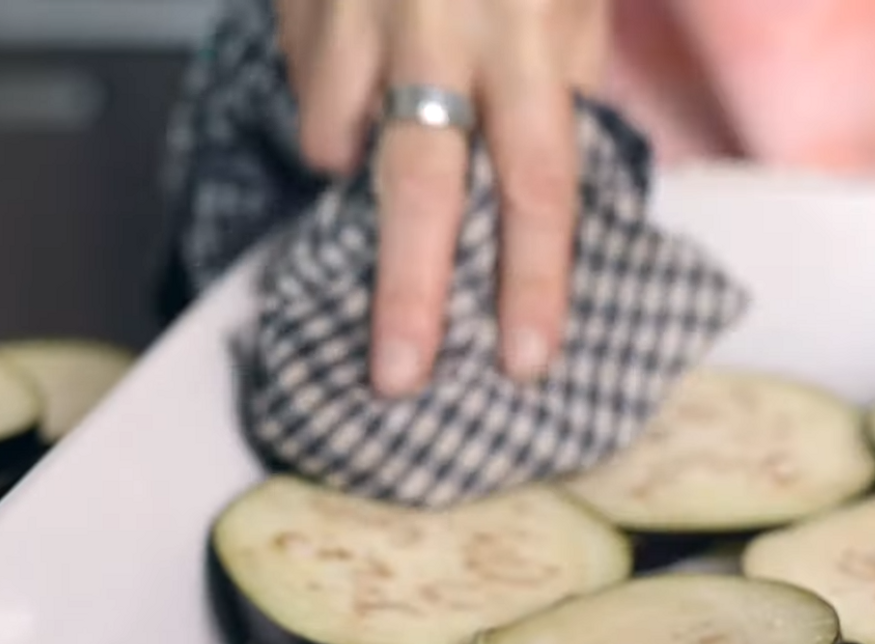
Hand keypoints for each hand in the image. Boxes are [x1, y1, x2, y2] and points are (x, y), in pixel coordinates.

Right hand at [274, 0, 609, 395]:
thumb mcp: (570, 2)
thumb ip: (560, 88)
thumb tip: (545, 197)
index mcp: (531, 39)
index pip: (538, 187)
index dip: (533, 283)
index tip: (524, 359)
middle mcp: (442, 31)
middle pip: (421, 188)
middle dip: (408, 293)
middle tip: (398, 375)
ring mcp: (359, 11)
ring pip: (338, 138)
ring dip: (350, 176)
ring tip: (357, 165)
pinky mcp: (303, 0)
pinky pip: (306, 83)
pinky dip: (328, 103)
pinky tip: (352, 77)